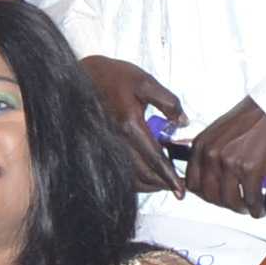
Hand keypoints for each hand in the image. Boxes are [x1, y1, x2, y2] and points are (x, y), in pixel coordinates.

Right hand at [84, 58, 188, 190]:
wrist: (82, 75)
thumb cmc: (113, 76)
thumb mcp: (145, 82)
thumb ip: (168, 102)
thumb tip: (183, 122)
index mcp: (129, 124)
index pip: (154, 158)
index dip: (169, 176)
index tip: (181, 189)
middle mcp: (116, 140)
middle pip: (142, 173)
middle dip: (161, 183)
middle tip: (177, 187)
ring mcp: (107, 145)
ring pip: (130, 176)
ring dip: (148, 184)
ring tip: (163, 182)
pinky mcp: (102, 146)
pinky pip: (119, 171)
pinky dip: (134, 178)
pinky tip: (145, 175)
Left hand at [186, 99, 265, 215]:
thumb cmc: (250, 118)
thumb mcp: (218, 132)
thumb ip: (211, 151)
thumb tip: (213, 175)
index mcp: (201, 146)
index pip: (193, 183)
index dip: (205, 195)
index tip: (216, 197)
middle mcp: (211, 155)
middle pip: (210, 196)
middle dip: (224, 204)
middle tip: (236, 204)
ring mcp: (229, 163)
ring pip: (230, 201)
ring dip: (241, 209)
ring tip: (249, 207)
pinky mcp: (250, 169)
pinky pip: (251, 198)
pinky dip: (256, 208)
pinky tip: (261, 208)